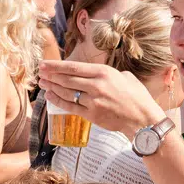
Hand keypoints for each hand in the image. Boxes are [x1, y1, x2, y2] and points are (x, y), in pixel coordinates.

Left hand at [39, 60, 164, 138]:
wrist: (143, 119)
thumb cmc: (137, 97)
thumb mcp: (125, 77)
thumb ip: (108, 74)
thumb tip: (97, 74)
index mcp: (104, 73)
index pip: (74, 67)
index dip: (56, 66)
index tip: (45, 64)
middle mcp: (97, 85)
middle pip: (67, 79)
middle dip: (51, 75)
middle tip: (40, 72)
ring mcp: (93, 101)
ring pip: (67, 92)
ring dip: (52, 87)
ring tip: (43, 83)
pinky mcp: (92, 115)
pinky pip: (70, 107)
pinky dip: (58, 101)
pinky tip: (50, 96)